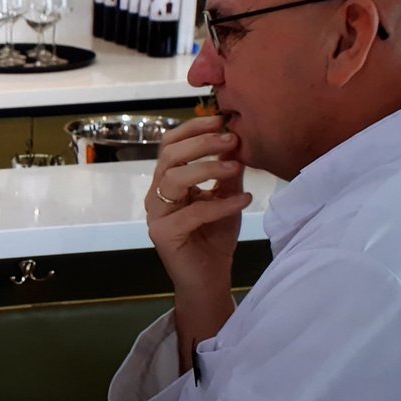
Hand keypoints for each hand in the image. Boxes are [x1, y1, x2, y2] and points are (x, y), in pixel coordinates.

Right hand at [147, 116, 251, 295]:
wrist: (209, 279)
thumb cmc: (214, 238)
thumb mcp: (226, 197)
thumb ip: (228, 172)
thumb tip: (237, 139)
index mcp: (167, 182)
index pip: (170, 145)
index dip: (192, 129)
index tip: (221, 121)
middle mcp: (156, 194)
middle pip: (169, 156)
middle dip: (201, 143)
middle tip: (231, 139)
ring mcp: (156, 214)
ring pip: (173, 178)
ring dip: (207, 168)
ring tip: (235, 167)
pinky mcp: (163, 234)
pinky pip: (192, 212)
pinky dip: (221, 203)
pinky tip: (244, 199)